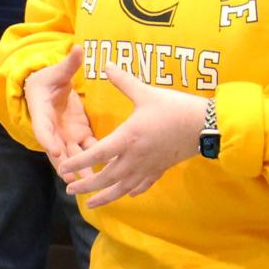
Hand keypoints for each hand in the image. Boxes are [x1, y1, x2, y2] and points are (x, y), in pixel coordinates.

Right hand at [22, 49, 95, 166]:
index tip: (55, 150)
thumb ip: (68, 64)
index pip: (43, 129)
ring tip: (90, 184)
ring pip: (73, 156)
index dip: (48, 140)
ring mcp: (66, 135)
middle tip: (72, 177)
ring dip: (80, 169)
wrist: (48, 90)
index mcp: (42, 113)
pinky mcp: (79, 136)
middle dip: (65, 164)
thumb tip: (77, 47)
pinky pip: (87, 150)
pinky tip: (105, 174)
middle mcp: (53, 130)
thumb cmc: (48, 80)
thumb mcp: (56, 71)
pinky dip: (94, 161)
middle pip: (57, 150)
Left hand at [57, 63, 206, 209]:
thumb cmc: (175, 108)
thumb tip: (107, 64)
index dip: (77, 162)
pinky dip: (132, 190)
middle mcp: (134, 157)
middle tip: (70, 190)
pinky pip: (143, 185)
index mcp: (127, 138)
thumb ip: (123, 81)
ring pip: (122, 187)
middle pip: (105, 177)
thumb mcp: (146, 92)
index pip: (96, 154)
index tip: (62, 168)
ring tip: (90, 203)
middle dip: (86, 185)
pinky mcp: (161, 169)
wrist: (205, 126)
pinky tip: (127, 194)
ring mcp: (148, 166)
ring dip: (104, 196)